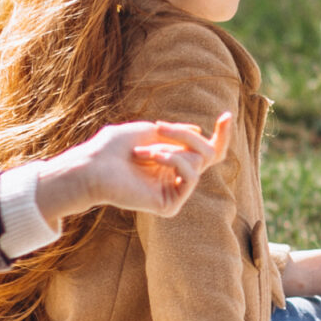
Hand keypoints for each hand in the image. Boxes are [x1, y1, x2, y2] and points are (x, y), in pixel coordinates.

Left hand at [33, 114, 234, 223]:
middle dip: (186, 136)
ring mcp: (174, 191)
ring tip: (142, 150)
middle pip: (207, 153)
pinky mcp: (170, 204)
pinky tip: (152, 157)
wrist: (93, 166)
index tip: (227, 115)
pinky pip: (190, 176)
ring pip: (199, 161)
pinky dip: (173, 160)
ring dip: (171, 148)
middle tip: (160, 127)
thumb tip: (200, 133)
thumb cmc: (113, 147)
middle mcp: (175, 177)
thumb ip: (177, 132)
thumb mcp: (150, 130)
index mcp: (172, 161)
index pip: (206, 152)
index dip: (221, 135)